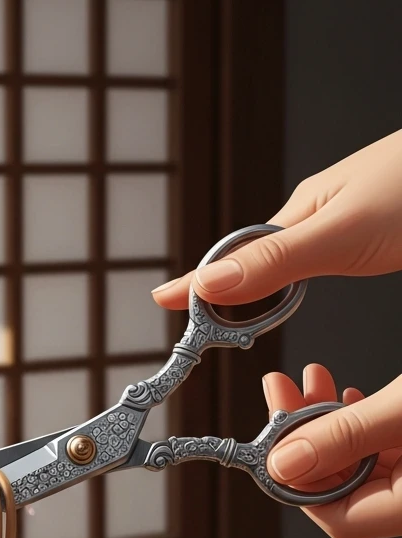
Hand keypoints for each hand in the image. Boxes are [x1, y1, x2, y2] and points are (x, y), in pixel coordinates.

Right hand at [151, 129, 401, 307]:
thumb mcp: (342, 235)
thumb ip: (276, 263)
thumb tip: (208, 286)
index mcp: (304, 210)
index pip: (235, 254)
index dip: (198, 282)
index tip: (161, 300)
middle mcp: (321, 213)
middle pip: (257, 259)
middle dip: (225, 292)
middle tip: (196, 326)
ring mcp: (348, 220)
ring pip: (289, 261)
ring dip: (260, 289)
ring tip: (231, 316)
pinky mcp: (375, 230)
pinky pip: (319, 260)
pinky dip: (296, 281)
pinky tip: (296, 288)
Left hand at [262, 364, 401, 537]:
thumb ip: (347, 436)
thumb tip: (284, 463)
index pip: (337, 519)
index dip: (298, 482)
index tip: (273, 440)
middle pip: (344, 487)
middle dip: (308, 439)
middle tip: (282, 394)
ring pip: (361, 463)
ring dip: (330, 423)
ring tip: (310, 381)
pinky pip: (382, 451)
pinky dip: (360, 425)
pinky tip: (347, 396)